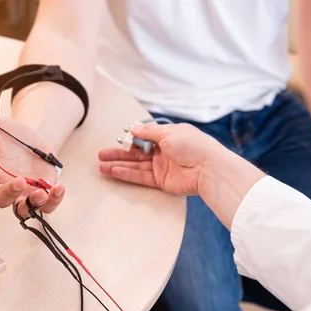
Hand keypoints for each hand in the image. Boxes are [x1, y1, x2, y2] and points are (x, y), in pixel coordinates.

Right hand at [0, 115, 65, 216]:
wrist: (32, 138)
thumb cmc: (8, 136)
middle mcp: (1, 187)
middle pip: (0, 200)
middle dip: (8, 192)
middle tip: (18, 181)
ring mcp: (21, 194)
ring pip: (21, 209)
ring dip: (31, 204)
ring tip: (40, 193)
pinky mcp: (40, 196)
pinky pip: (46, 207)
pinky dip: (53, 201)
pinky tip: (59, 189)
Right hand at [99, 123, 226, 194]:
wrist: (209, 169)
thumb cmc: (193, 146)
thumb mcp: (168, 132)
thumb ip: (148, 131)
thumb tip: (132, 128)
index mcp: (167, 136)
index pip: (143, 136)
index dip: (130, 138)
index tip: (118, 139)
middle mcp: (163, 151)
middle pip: (136, 152)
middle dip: (119, 153)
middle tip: (101, 155)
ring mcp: (161, 166)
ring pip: (135, 165)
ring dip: (118, 165)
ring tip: (101, 166)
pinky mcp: (161, 181)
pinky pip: (140, 177)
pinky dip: (127, 174)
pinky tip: (114, 171)